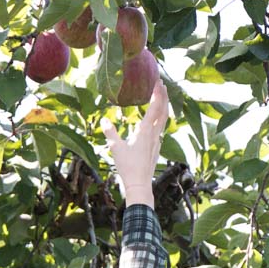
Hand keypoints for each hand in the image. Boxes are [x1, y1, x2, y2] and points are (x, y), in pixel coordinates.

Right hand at [101, 72, 169, 201]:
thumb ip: (110, 132)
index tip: (159, 82)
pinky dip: (161, 121)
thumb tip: (104, 120)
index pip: (154, 108)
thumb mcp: (116, 148)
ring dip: (164, 108)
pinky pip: (161, 130)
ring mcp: (157, 142)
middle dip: (164, 97)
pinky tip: (157, 122)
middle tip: (163, 85)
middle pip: (163, 111)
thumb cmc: (128, 167)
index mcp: (145, 131)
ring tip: (163, 99)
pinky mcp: (156, 149)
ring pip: (164, 121)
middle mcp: (154, 135)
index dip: (157, 93)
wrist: (139, 185)